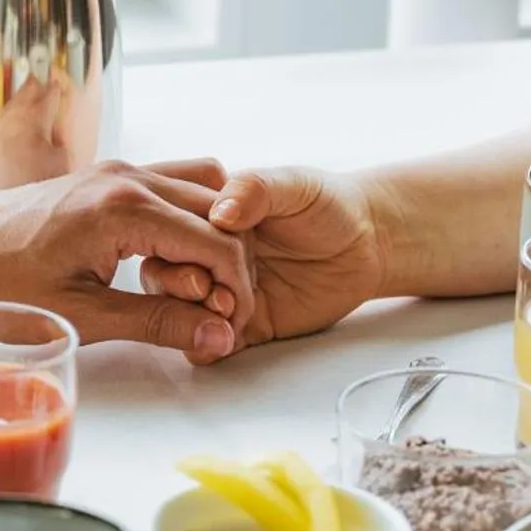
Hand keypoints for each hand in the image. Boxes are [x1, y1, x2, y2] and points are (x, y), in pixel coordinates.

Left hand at [0, 160, 251, 361]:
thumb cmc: (0, 284)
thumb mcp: (83, 316)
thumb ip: (158, 322)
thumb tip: (217, 334)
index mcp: (125, 208)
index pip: (218, 242)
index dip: (235, 289)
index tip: (229, 326)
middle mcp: (128, 177)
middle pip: (221, 211)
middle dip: (230, 263)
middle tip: (216, 313)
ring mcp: (117, 171)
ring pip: (203, 189)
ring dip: (212, 236)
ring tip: (192, 288)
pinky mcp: (105, 178)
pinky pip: (171, 187)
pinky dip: (187, 221)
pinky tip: (167, 264)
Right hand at [144, 166, 385, 350]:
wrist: (368, 242)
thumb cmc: (327, 203)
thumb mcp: (291, 183)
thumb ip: (255, 189)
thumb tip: (221, 212)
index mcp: (209, 217)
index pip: (168, 233)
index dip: (176, 248)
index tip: (202, 257)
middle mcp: (209, 255)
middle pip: (163, 275)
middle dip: (178, 288)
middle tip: (213, 291)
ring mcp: (225, 291)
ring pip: (179, 312)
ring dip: (190, 318)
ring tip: (226, 312)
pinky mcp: (246, 325)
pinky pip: (211, 344)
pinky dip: (207, 346)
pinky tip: (223, 338)